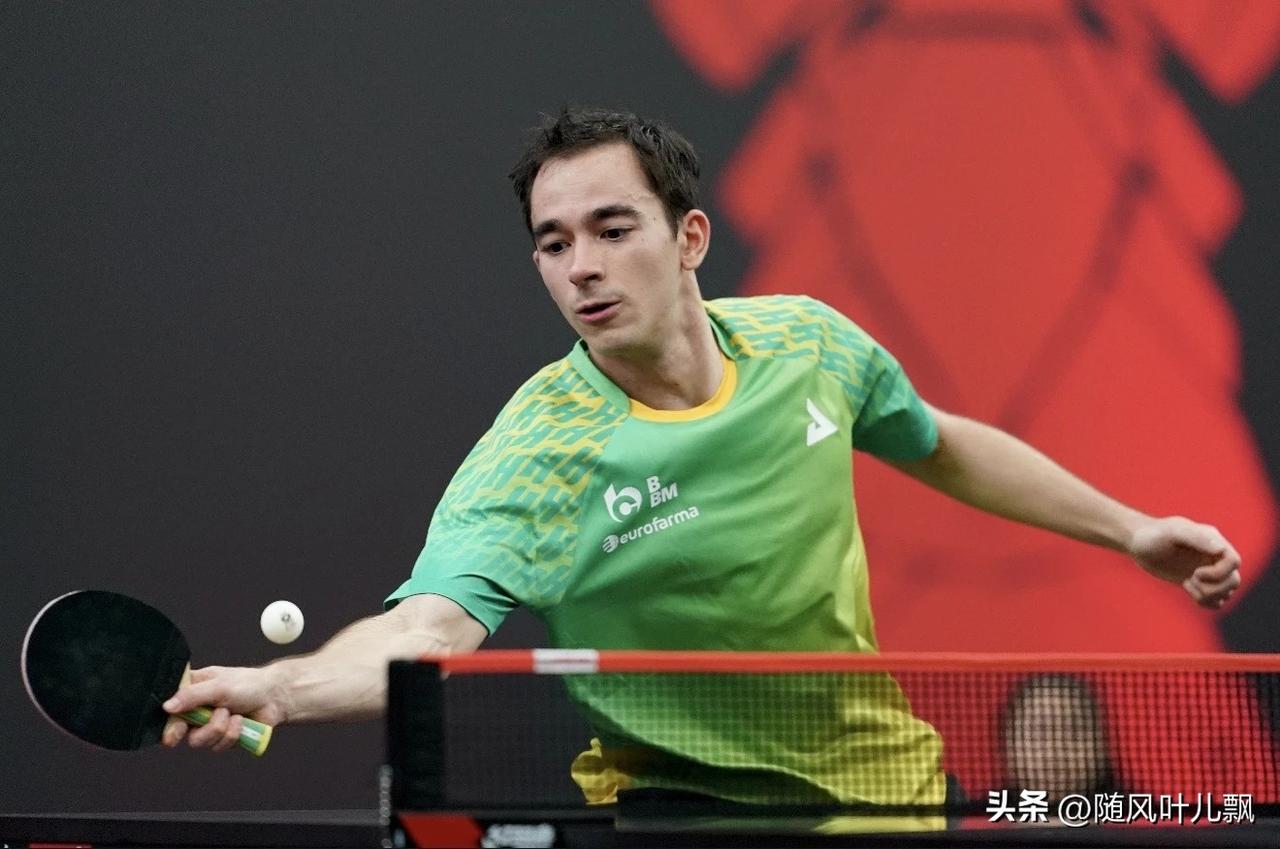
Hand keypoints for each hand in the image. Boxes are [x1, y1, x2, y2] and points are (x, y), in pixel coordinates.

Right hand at [161, 665, 287, 752]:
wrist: (275, 698)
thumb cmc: (248, 684)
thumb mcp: (219, 686)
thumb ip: (192, 696)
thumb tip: (167, 706)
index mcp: (191, 692)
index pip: (168, 710)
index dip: (167, 723)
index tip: (174, 730)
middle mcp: (196, 710)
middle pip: (178, 731)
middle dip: (195, 727)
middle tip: (206, 721)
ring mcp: (208, 726)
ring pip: (199, 741)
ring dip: (218, 727)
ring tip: (232, 713)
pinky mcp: (222, 739)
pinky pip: (218, 746)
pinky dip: (231, 734)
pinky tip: (240, 722)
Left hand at [1129, 516, 1241, 608]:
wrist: (1140, 543)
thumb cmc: (1154, 534)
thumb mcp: (1173, 532)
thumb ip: (1197, 537)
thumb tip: (1221, 549)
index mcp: (1213, 541)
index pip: (1234, 562)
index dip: (1219, 573)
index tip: (1196, 573)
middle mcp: (1214, 556)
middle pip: (1234, 580)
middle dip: (1214, 587)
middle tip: (1191, 579)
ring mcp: (1209, 570)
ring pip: (1227, 592)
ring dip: (1208, 595)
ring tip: (1187, 583)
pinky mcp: (1200, 583)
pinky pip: (1216, 601)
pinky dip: (1205, 601)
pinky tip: (1187, 587)